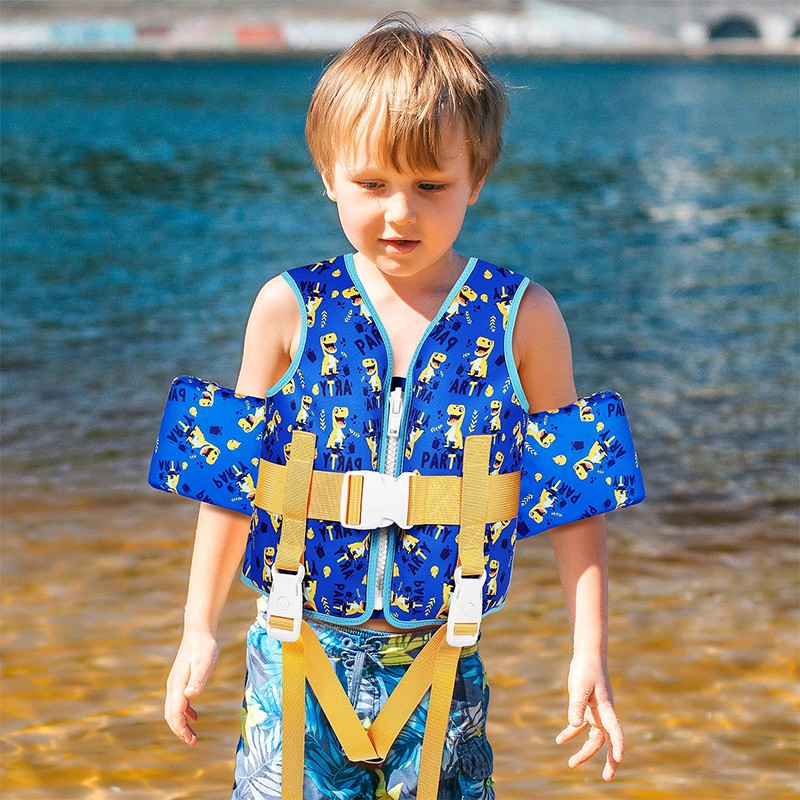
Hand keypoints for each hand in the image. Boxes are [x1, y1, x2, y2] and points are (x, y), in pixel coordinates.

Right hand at [164, 630, 218, 746]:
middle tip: (192, 742)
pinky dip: (185, 712)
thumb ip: (198, 679)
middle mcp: (173, 686)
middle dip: (179, 730)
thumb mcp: (205, 663)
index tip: (191, 740)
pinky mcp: (181, 679)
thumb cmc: (204, 647)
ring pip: (174, 709)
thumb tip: (190, 697)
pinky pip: (179, 701)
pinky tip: (194, 716)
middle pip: (171, 714)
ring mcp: (176, 683)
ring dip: (181, 723)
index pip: (175, 713)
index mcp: (177, 685)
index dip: (181, 729)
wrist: (199, 631)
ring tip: (192, 736)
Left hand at [555, 656, 623, 780]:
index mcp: (606, 709)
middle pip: (606, 741)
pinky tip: (559, 741)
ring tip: (571, 764)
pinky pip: (580, 726)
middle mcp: (603, 714)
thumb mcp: (579, 687)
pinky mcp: (586, 708)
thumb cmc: (586, 669)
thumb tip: (574, 726)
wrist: (587, 656)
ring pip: (593, 738)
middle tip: (607, 778)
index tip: (618, 760)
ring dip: (584, 751)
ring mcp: (595, 712)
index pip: (615, 731)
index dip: (618, 746)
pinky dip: (570, 734)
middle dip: (608, 760)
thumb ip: (577, 706)